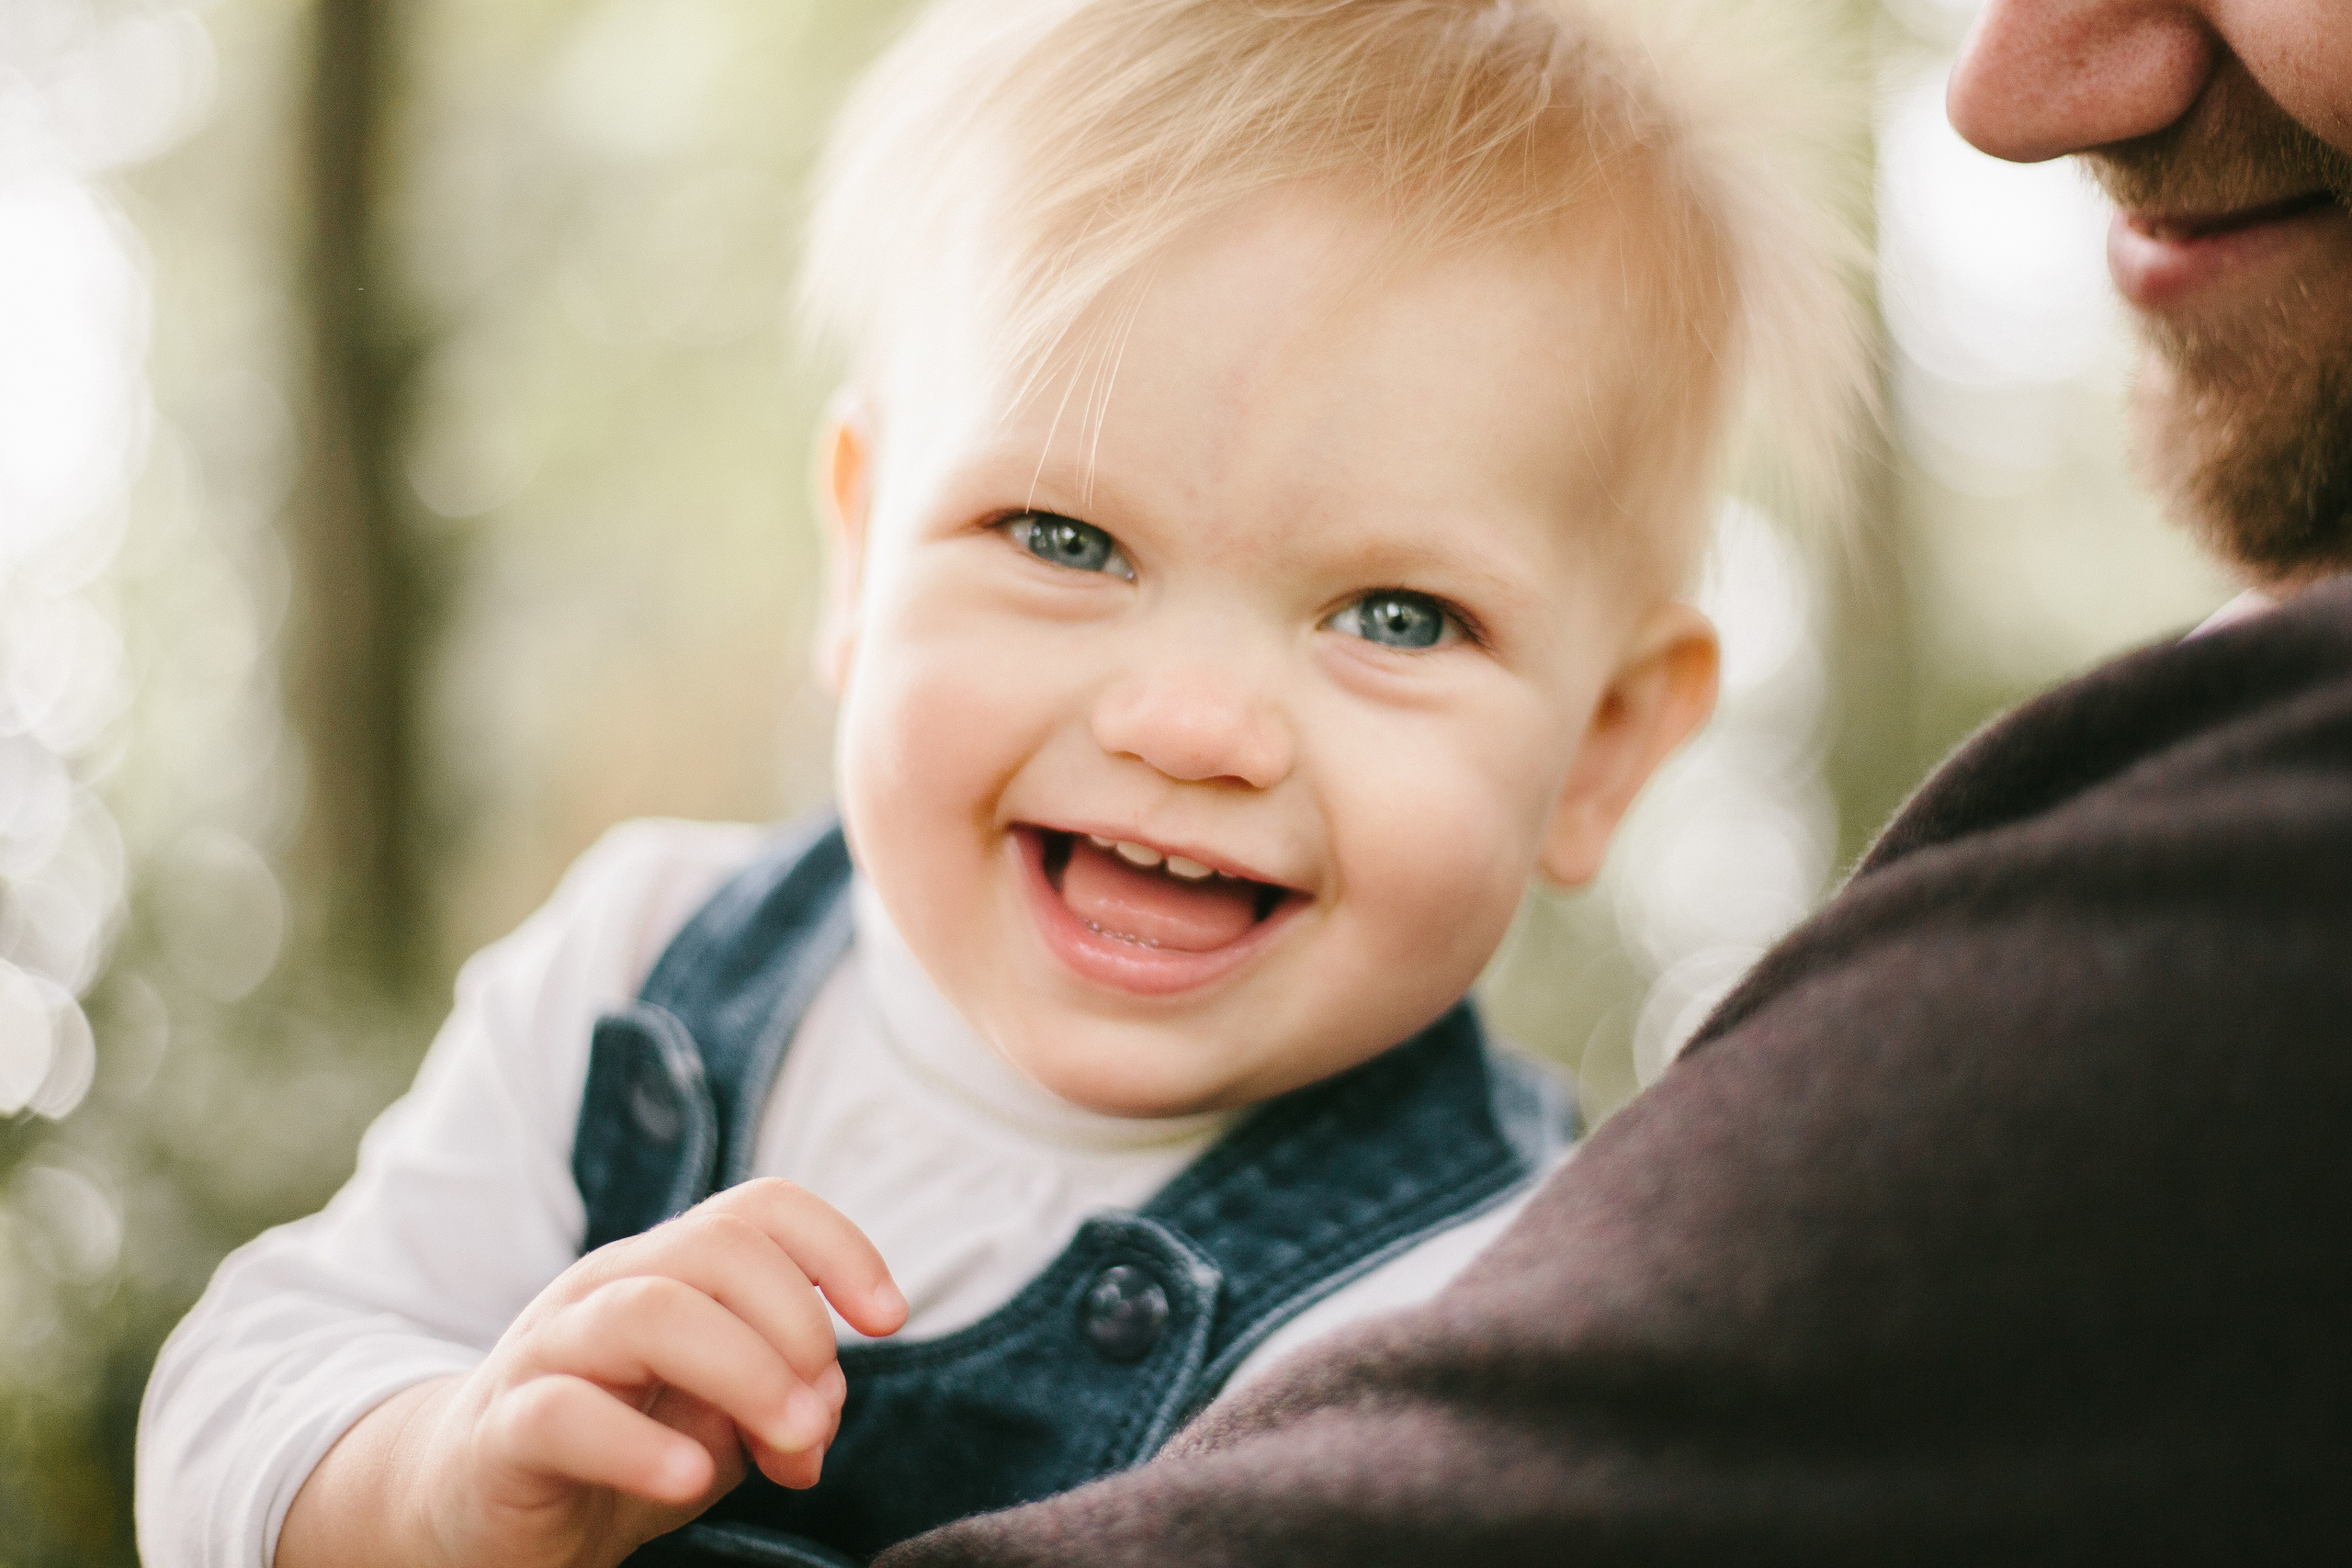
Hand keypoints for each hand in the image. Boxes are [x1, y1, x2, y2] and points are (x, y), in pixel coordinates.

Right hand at [279, 1179, 905, 1567]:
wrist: (469, 1509)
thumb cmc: (615, 1447)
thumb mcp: (715, 1422)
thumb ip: (776, 1403)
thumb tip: (823, 1414)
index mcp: (668, 1270)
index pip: (760, 1208)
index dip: (839, 1247)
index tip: (889, 1320)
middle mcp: (608, 1287)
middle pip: (719, 1248)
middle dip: (797, 1329)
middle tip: (819, 1424)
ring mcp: (549, 1350)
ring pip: (651, 1311)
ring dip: (745, 1373)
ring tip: (791, 1445)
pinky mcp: (502, 1430)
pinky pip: (565, 1414)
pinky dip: (639, 1444)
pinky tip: (689, 1481)